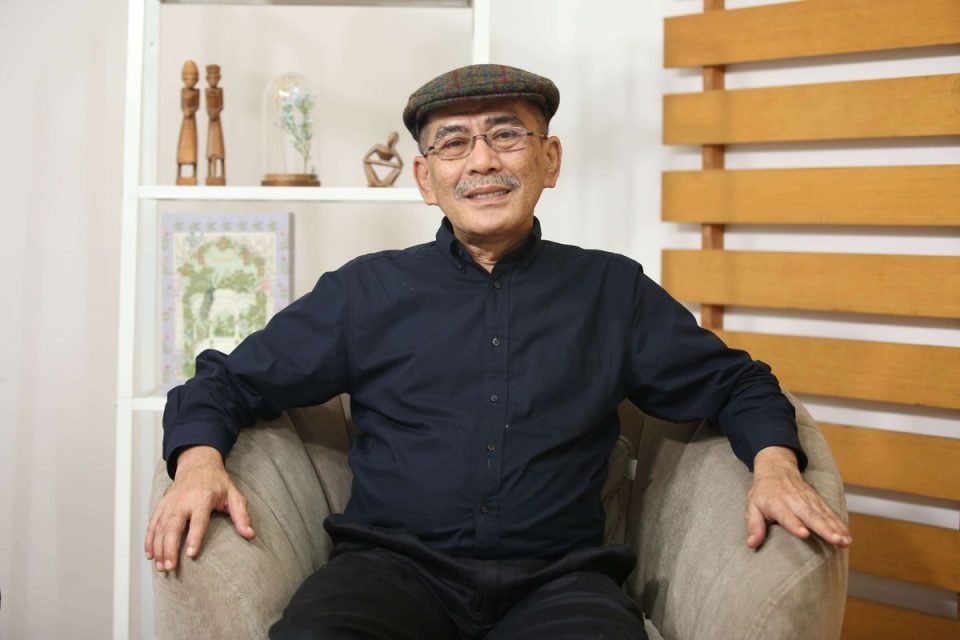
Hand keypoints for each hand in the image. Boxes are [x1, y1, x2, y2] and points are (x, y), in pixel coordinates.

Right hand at [145, 446, 254, 571]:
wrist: (198, 464)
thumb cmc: (218, 482)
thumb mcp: (234, 495)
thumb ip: (241, 515)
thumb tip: (250, 534)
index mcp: (202, 498)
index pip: (198, 521)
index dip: (194, 538)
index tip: (191, 554)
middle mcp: (183, 501)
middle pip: (173, 526)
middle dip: (169, 548)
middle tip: (169, 568)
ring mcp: (170, 503)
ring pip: (160, 527)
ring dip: (158, 548)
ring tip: (160, 567)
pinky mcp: (162, 505)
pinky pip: (152, 523)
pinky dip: (149, 539)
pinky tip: (150, 554)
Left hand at [745, 446, 850, 549]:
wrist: (777, 469)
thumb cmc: (763, 493)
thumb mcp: (752, 507)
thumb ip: (754, 526)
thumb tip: (751, 544)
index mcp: (777, 503)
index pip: (787, 515)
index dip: (795, 524)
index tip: (804, 534)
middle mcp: (795, 501)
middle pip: (811, 516)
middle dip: (824, 529)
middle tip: (836, 540)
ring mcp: (808, 500)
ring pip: (824, 515)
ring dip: (836, 528)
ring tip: (845, 541)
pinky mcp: (817, 501)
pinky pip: (830, 513)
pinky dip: (839, 524)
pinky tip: (847, 535)